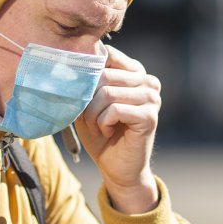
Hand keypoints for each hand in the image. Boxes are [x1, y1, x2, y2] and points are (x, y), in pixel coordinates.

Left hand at [75, 45, 160, 213]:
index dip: (87, 73)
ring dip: (93, 114)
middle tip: (86, 118)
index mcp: (135, 72)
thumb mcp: (89, 102)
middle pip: (104, 74)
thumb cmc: (101, 134)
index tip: (79, 94)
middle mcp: (148, 81)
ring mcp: (152, 98)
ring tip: (96, 127)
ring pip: (107, 93)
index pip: (108, 54)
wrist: (116, 169)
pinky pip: (115, 110)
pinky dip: (102, 123)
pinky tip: (106, 132)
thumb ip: (87, 81)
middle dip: (87, 99)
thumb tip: (70, 62)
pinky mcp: (149, 116)